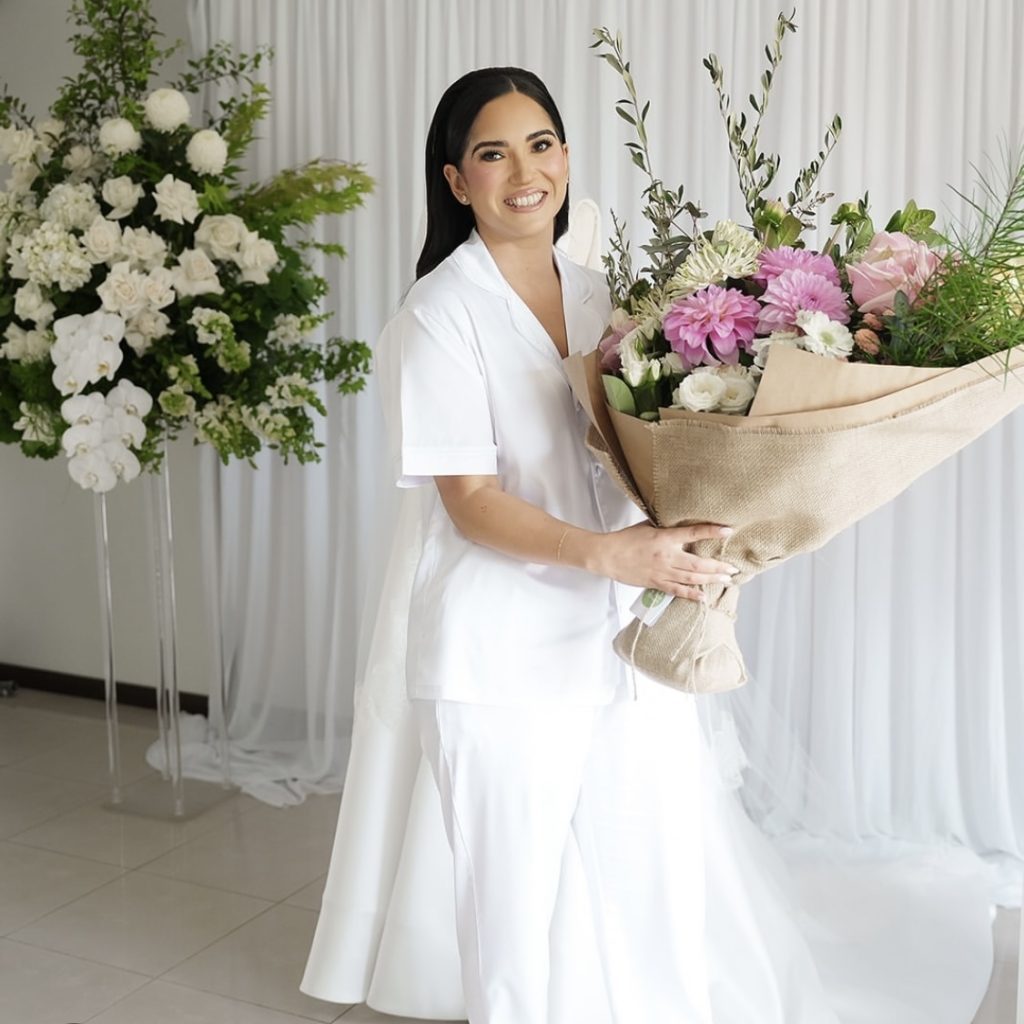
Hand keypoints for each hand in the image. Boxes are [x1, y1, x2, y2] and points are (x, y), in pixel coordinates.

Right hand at [589, 522, 737, 601]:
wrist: (606, 555)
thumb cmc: (625, 539)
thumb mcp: (647, 527)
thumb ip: (666, 528)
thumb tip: (682, 525)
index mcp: (664, 538)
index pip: (693, 533)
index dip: (712, 531)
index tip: (728, 531)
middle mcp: (666, 556)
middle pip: (698, 563)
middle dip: (718, 567)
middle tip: (733, 569)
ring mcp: (661, 572)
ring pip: (691, 578)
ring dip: (710, 580)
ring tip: (726, 580)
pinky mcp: (655, 583)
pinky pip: (676, 591)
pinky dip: (691, 594)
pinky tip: (703, 596)